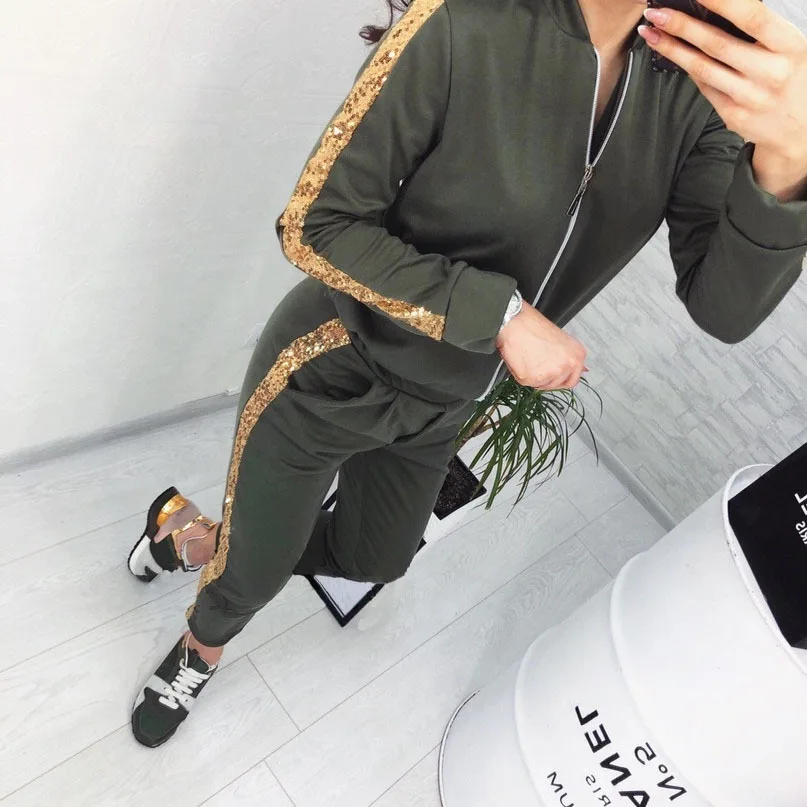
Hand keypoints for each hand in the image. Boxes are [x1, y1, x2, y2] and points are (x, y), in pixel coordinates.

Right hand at [495, 301, 587, 390]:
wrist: (516, 323)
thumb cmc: (533, 326)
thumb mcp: (561, 340)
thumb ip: (567, 358)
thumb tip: (570, 370)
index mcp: (577, 356)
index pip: (573, 380)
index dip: (561, 379)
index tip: (554, 377)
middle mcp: (566, 366)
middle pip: (556, 385)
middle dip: (546, 378)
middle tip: (537, 363)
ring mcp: (550, 373)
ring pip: (541, 385)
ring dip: (534, 376)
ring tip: (529, 357)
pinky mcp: (532, 378)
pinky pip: (526, 382)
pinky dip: (521, 373)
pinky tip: (522, 359)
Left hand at [638, 0, 806, 181]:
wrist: (800, 126)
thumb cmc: (790, 74)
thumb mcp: (787, 45)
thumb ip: (759, 28)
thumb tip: (717, 6)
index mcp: (789, 45)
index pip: (751, 16)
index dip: (719, 1)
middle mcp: (770, 72)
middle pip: (716, 44)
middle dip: (681, 26)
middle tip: (656, 12)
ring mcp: (749, 97)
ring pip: (702, 68)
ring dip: (672, 48)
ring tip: (651, 33)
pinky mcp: (733, 114)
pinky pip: (704, 86)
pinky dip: (686, 67)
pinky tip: (671, 53)